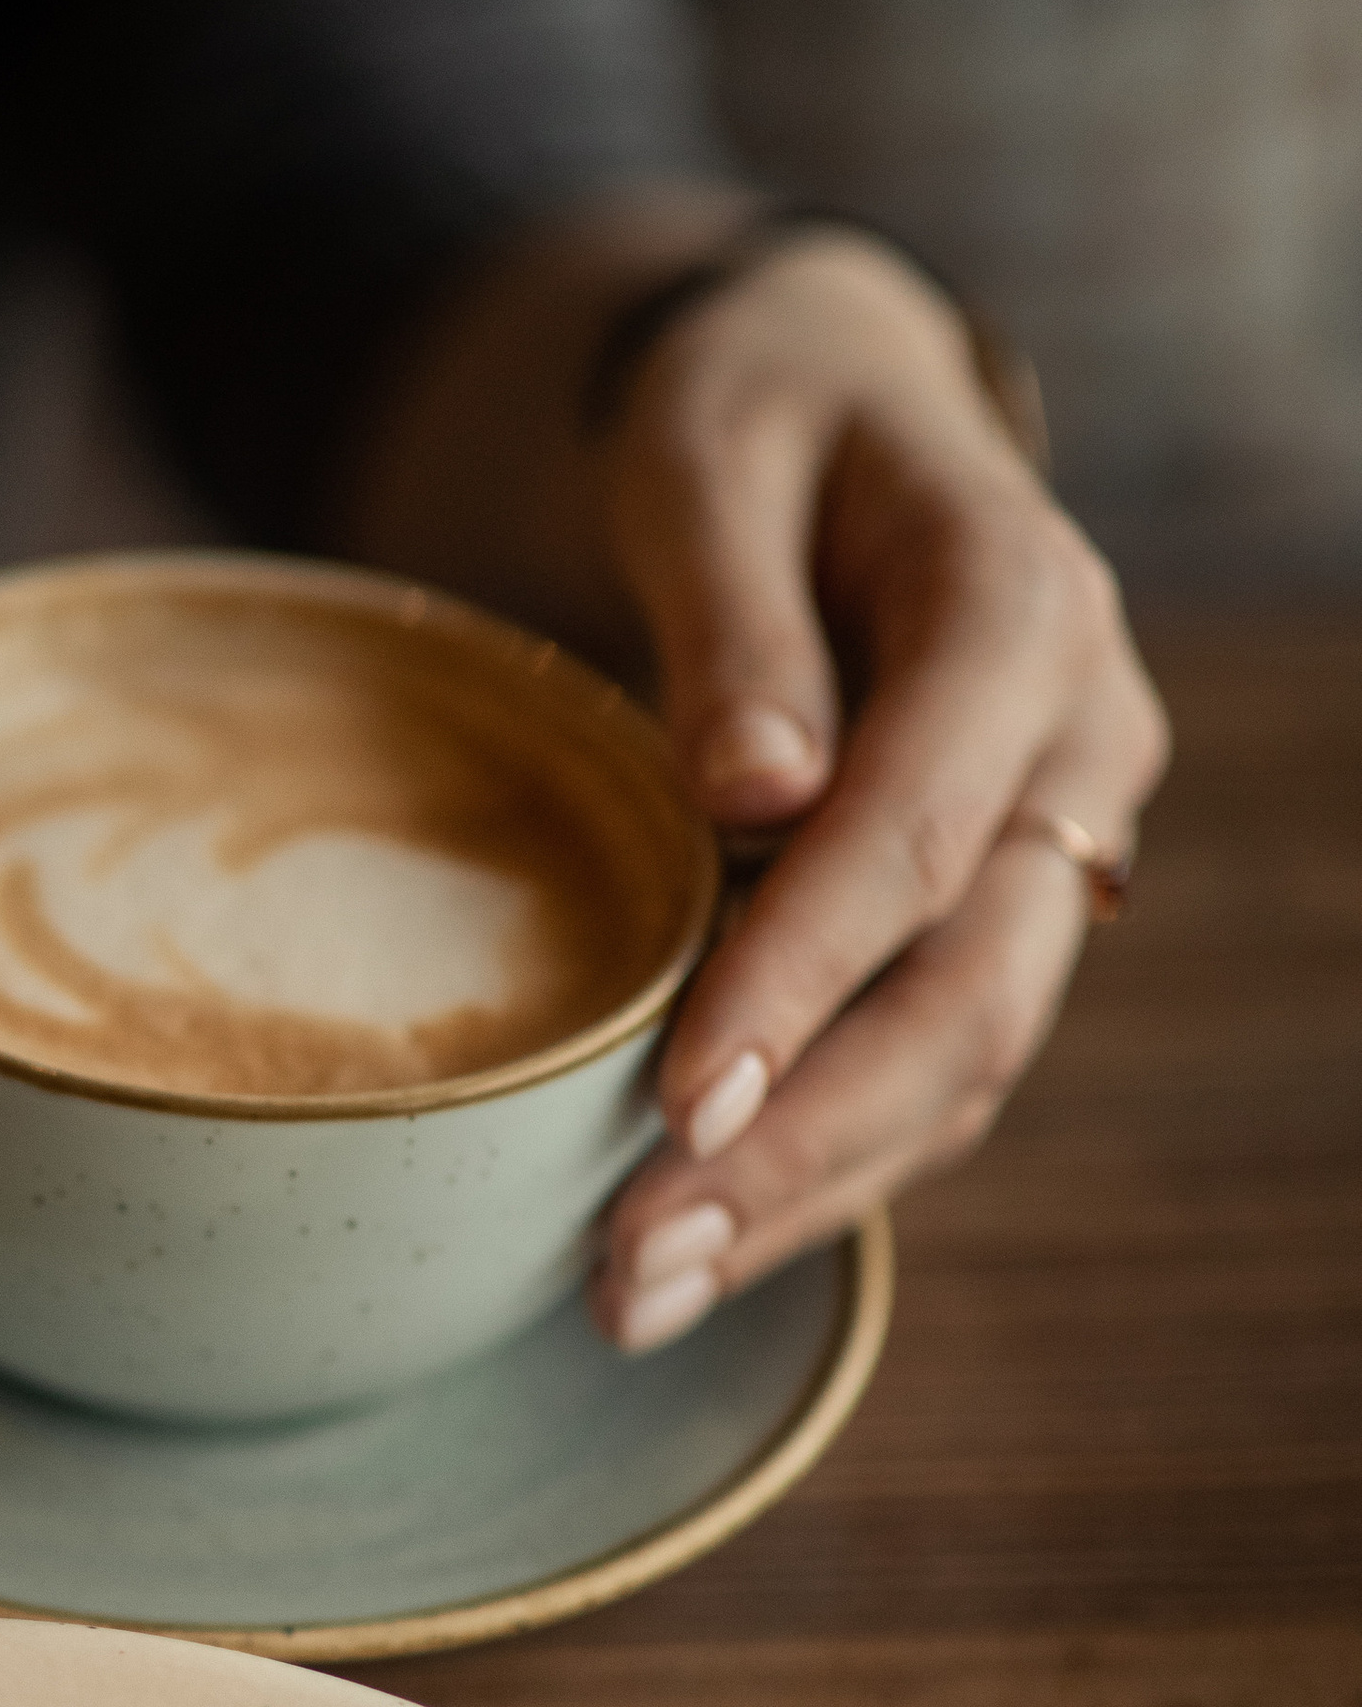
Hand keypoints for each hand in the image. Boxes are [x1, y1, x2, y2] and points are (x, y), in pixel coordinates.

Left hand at [342, 198, 1167, 1345]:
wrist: (827, 411)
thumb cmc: (746, 419)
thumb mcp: (707, 455)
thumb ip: (732, 618)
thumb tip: (753, 790)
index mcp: (1020, 608)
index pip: (919, 832)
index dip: (801, 978)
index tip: (676, 1102)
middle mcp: (1075, 743)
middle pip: (970, 992)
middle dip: (803, 1146)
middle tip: (632, 1262)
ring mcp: (1056, 843)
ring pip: (966, 1065)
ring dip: (806, 1196)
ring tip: (630, 1295)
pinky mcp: (996, 912)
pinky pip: (932, 1068)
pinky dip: (817, 1167)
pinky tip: (691, 1245)